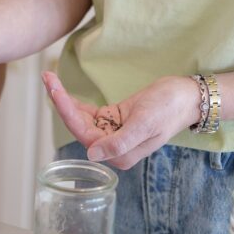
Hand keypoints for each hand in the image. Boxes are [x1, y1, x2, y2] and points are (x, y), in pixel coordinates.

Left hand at [42, 70, 200, 170]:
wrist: (186, 96)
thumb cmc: (169, 108)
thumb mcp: (145, 124)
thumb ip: (119, 142)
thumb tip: (92, 154)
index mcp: (120, 154)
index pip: (85, 135)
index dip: (67, 112)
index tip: (54, 91)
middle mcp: (114, 148)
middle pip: (79, 126)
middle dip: (62, 103)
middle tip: (48, 78)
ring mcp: (113, 134)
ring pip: (82, 119)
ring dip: (66, 101)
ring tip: (51, 79)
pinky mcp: (114, 121)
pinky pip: (90, 114)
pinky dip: (77, 103)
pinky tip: (63, 91)